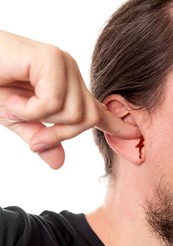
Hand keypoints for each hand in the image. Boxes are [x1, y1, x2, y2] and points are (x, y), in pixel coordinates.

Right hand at [0, 30, 140, 168]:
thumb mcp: (22, 121)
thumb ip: (43, 139)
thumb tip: (59, 163)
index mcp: (67, 88)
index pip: (97, 109)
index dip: (116, 124)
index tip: (133, 133)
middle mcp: (71, 74)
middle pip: (88, 118)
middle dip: (59, 134)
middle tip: (34, 138)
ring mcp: (64, 65)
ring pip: (73, 114)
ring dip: (38, 119)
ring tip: (17, 106)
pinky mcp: (52, 60)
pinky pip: (53, 103)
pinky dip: (29, 109)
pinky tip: (13, 98)